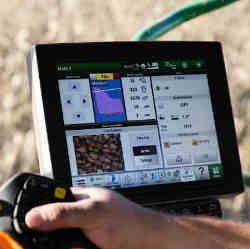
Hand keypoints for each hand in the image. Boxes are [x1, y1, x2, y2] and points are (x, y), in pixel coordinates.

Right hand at [25, 187, 156, 248]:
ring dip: (61, 243)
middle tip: (68, 238)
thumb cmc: (126, 221)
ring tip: (80, 242)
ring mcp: (82, 228)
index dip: (37, 212)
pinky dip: (71, 247)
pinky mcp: (86, 241)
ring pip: (59, 239)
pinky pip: (70, 245)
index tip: (29, 226)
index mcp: (78, 197)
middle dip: (51, 234)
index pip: (48, 200)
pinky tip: (82, 246)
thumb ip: (64, 214)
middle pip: (51, 224)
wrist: (146, 240)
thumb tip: (34, 216)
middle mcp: (78, 212)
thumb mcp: (93, 214)